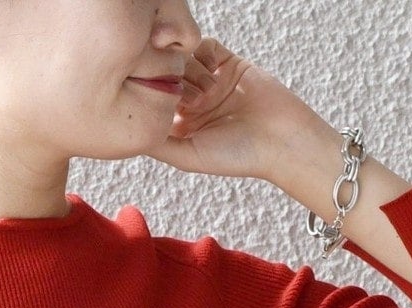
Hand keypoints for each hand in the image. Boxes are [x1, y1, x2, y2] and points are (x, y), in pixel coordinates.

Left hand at [142, 38, 322, 184]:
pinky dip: (205, 55)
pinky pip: (206, 46)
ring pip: (183, 59)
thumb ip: (159, 144)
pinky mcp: (229, 63)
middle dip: (173, 84)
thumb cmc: (236, 155)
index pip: (153, 102)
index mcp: (181, 125)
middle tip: (189, 103)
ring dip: (190, 72)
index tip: (163, 106)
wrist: (281, 139)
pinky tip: (215, 75)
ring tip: (207, 96)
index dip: (153, 98)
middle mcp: (193, 102)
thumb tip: (130, 129)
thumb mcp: (190, 156)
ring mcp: (211, 80)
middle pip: (166, 77)